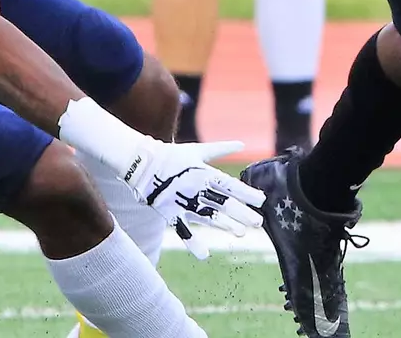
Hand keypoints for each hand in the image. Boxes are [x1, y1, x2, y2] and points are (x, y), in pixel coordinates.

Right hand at [120, 138, 264, 255]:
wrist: (139, 162)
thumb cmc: (170, 155)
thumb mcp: (196, 150)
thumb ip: (219, 150)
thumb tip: (241, 144)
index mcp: (203, 172)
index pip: (229, 184)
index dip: (246, 193)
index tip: (261, 201)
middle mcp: (195, 188)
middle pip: (222, 202)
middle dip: (241, 213)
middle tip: (258, 223)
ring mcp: (181, 201)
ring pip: (207, 216)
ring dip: (224, 225)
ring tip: (240, 233)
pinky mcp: (168, 212)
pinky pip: (181, 228)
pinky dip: (191, 241)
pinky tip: (204, 255)